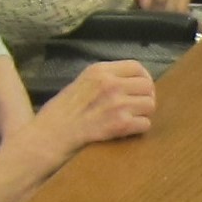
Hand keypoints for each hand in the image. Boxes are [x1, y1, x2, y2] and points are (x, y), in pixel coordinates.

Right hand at [31, 59, 156, 162]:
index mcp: (100, 70)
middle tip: (137, 108)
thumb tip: (128, 84)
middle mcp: (111, 84)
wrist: (51, 135)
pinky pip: (145, 124)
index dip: (144, 79)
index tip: (140, 89)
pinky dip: (139, 129)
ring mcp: (117, 104)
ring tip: (131, 119)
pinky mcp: (120, 125)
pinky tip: (127, 131)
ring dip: (143, 114)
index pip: (137, 67)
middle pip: (147, 86)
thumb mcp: (81, 83)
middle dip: (145, 97)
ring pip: (150, 105)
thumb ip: (104, 80)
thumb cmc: (61, 112)